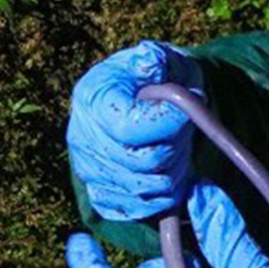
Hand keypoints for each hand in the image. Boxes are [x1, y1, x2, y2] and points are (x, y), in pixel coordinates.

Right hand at [67, 40, 205, 219]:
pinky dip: (161, 197)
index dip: (167, 124)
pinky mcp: (101, 194)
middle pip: (141, 163)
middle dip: (174, 149)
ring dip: (173, 172)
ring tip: (177, 149)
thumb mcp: (159, 58)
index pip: (130, 128)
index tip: (186, 111)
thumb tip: (148, 61)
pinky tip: (169, 173)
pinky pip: (136, 209)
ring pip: (144, 190)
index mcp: (93, 98)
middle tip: (184, 132)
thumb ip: (154, 59)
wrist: (148, 101)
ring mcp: (89, 170)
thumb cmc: (157, 78)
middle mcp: (82, 137)